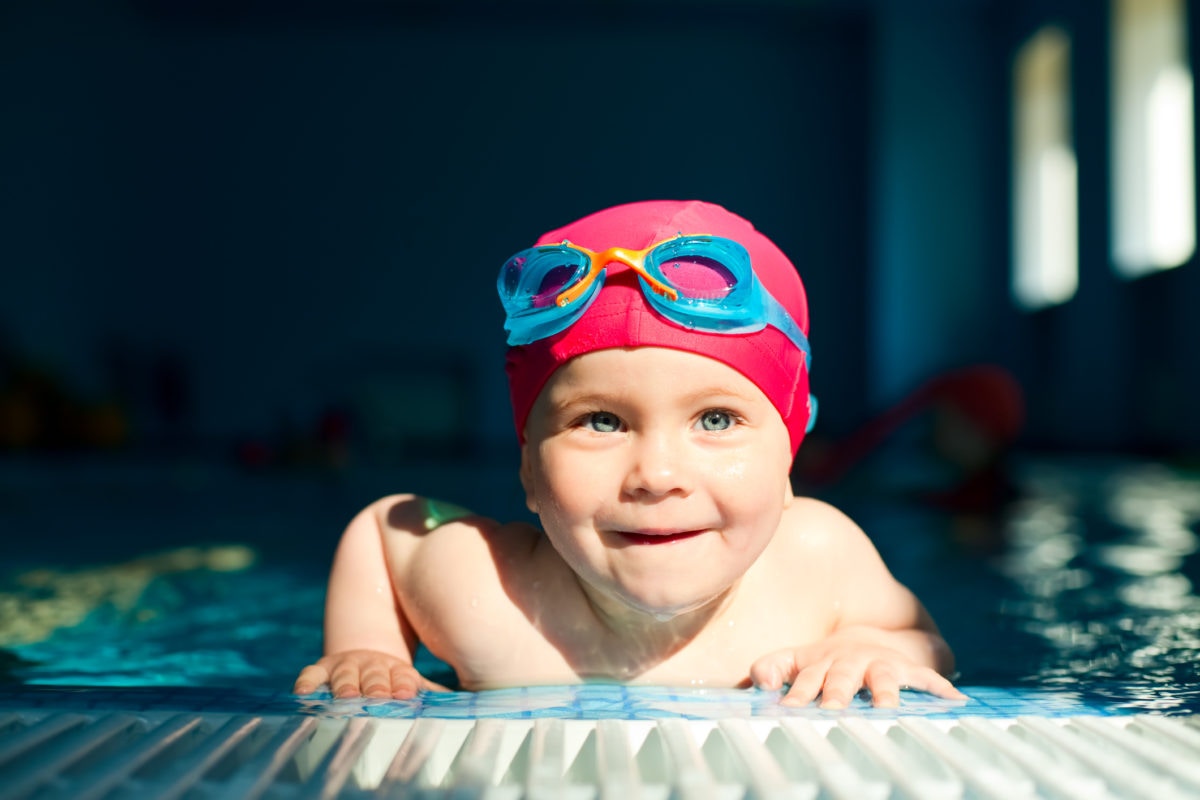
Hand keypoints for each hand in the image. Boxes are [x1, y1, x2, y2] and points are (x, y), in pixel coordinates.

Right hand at [293, 649, 449, 698]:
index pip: (402, 677)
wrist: (366, 650)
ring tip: (346, 697)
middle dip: (377, 686)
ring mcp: (346, 666)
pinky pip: (311, 674)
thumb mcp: (414, 683)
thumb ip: (437, 698)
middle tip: (379, 697)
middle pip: (375, 676)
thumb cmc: (394, 678)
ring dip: (346, 685)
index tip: (408, 693)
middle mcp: (371, 667)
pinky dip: (306, 682)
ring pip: (345, 675)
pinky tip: (304, 693)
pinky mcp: (323, 670)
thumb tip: (473, 708)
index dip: (404, 684)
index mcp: (397, 671)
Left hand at [749, 636, 966, 708]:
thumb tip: (761, 684)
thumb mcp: (793, 660)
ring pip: (881, 678)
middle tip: (831, 709)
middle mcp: (849, 662)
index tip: (788, 709)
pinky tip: (955, 701)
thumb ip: (769, 668)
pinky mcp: (906, 669)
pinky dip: (940, 688)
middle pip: (842, 678)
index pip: (805, 679)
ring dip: (883, 692)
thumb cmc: (823, 661)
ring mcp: (879, 664)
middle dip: (837, 693)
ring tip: (886, 707)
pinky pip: (926, 678)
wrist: (863, 637)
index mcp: (820, 662)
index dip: (797, 694)